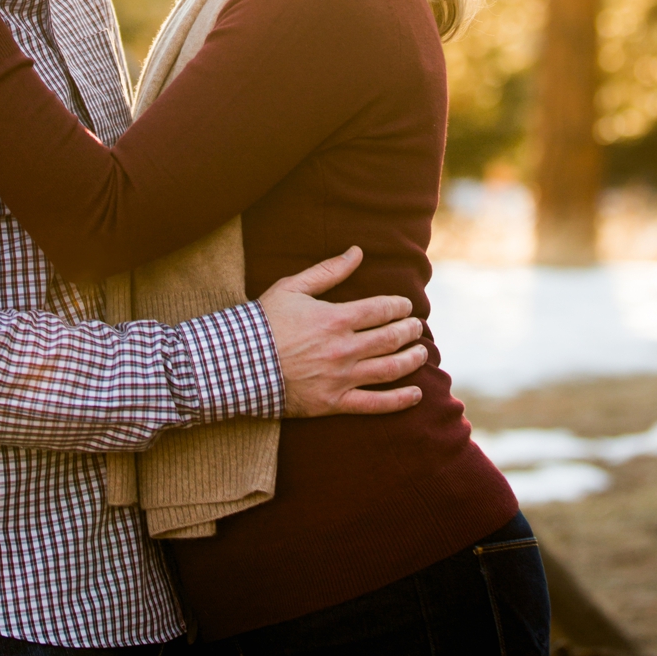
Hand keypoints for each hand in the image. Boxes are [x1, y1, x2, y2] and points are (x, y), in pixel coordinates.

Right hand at [259, 246, 428, 417]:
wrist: (235, 365)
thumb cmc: (263, 324)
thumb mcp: (292, 288)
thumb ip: (328, 271)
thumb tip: (357, 251)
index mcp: (336, 318)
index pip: (382, 310)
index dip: (400, 306)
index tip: (406, 306)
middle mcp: (343, 348)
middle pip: (391, 338)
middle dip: (410, 330)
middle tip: (416, 327)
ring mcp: (340, 377)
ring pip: (389, 369)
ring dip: (412, 360)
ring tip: (421, 352)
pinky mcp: (332, 402)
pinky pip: (373, 404)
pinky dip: (398, 401)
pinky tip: (416, 394)